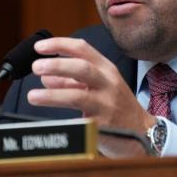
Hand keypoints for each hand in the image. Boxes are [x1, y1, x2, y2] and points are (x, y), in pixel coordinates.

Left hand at [27, 37, 156, 156]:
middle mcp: (108, 84)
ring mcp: (107, 105)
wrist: (143, 132)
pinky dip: (63, 121)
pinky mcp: (103, 127)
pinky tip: (51, 124)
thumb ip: (72, 81)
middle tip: (36, 67)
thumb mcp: (99, 86)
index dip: (59, 44)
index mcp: (106, 69)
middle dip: (56, 65)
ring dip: (52, 95)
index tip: (38, 47)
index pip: (82, 48)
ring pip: (77, 96)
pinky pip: (79, 122)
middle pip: (82, 68)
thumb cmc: (117, 105)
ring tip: (33, 96)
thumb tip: (45, 77)